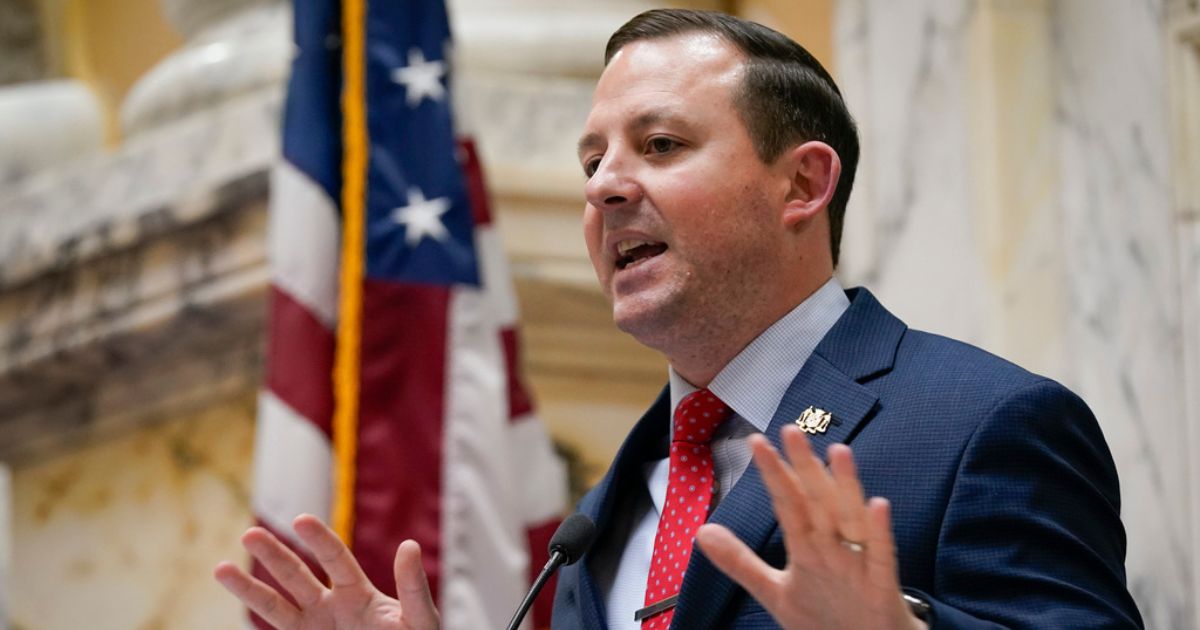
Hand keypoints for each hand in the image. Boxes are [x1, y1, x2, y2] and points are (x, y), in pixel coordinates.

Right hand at [214, 514, 438, 629]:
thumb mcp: (420, 619)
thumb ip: (414, 587)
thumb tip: (410, 545)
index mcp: (359, 593)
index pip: (335, 559)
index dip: (319, 540)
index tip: (301, 520)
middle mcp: (331, 608)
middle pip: (297, 576)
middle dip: (274, 555)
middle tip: (249, 534)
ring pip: (276, 607)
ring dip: (249, 588)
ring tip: (220, 568)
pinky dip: (253, 620)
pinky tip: (230, 608)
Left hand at [695, 426, 925, 629]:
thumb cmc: (827, 616)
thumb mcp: (775, 591)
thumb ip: (740, 562)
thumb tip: (701, 532)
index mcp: (808, 546)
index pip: (788, 504)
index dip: (773, 474)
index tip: (756, 442)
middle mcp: (832, 546)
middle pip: (817, 501)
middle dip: (805, 467)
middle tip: (791, 430)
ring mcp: (857, 563)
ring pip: (851, 518)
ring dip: (846, 486)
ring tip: (838, 452)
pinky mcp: (881, 585)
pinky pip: (882, 556)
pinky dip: (880, 532)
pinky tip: (878, 506)